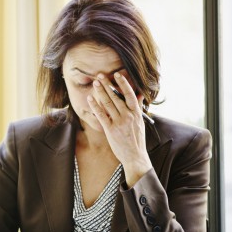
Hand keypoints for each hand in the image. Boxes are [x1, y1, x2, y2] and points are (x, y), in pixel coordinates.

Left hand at [87, 72, 151, 186]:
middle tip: (100, 75)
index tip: (117, 74)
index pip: (130, 94)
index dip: (123, 83)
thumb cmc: (137, 139)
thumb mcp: (140, 122)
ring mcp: (119, 123)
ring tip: (95, 83)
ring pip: (108, 104)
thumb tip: (140, 94)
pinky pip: (101, 115)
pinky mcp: (110, 130)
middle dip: (107, 85)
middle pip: (116, 97)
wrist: (135, 156)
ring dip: (100, 92)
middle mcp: (128, 116)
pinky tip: (90, 99)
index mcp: (136, 113)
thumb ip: (138, 107)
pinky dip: (95, 106)